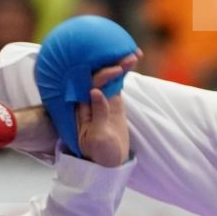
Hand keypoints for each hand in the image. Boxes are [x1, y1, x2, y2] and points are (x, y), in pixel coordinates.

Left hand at [33, 15, 139, 155]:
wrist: (109, 161)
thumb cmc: (99, 152)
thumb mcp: (97, 137)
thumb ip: (98, 114)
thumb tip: (95, 91)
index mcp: (81, 106)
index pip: (89, 85)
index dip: (101, 76)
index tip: (116, 71)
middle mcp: (88, 98)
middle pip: (98, 74)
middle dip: (111, 64)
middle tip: (128, 57)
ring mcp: (101, 96)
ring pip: (109, 75)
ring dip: (120, 64)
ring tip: (135, 55)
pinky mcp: (112, 97)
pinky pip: (117, 80)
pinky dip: (125, 70)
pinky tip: (135, 59)